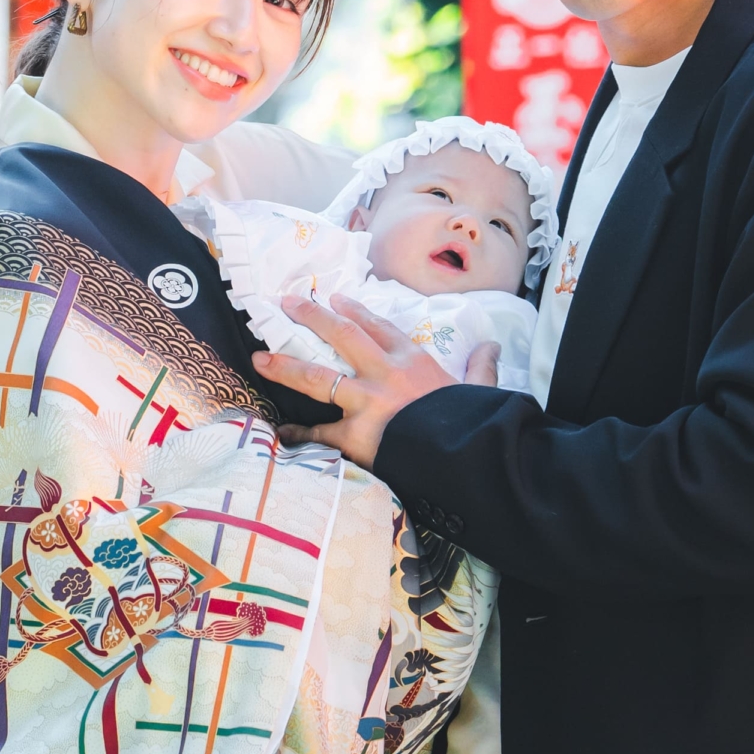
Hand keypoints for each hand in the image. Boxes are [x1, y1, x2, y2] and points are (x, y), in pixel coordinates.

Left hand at [254, 291, 485, 467]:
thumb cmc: (474, 421)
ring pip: (318, 377)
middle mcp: (384, 372)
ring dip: (287, 365)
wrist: (467, 455)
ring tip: (261, 358)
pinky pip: (321, 434)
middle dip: (311, 316)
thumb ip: (482, 367)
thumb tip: (493, 346)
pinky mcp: (357, 435)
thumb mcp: (482, 388)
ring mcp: (367, 402)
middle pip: (341, 335)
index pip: (378, 326)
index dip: (355, 310)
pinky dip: (300, 435)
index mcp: (413, 359)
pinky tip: (282, 433)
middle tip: (286, 303)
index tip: (335, 298)